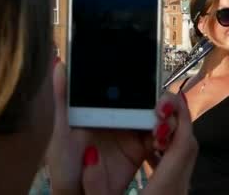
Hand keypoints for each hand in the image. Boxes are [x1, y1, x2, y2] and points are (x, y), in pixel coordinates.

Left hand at [46, 64, 195, 194]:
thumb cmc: (64, 164)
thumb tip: (60, 65)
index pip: (131, 88)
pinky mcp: (143, 149)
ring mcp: (134, 133)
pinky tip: (163, 141)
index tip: (153, 88)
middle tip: (162, 110)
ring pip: (160, 118)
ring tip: (162, 129)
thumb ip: (63, 99)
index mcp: (105, 107)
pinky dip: (167, 138)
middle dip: (164, 102)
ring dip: (168, 119)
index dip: (146, 85)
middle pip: (151, 101)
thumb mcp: (61, 131)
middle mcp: (123, 116)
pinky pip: (161, 140)